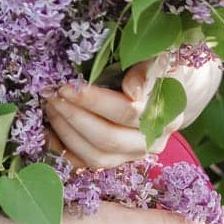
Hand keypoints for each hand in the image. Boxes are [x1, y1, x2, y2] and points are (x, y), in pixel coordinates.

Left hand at [43, 57, 222, 170]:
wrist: (176, 86)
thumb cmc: (164, 64)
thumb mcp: (163, 58)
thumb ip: (149, 70)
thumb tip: (132, 91)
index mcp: (166, 113)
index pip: (128, 112)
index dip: (95, 101)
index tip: (68, 85)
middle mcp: (152, 140)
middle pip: (108, 138)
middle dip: (74, 116)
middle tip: (52, 94)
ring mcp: (134, 154)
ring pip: (97, 157)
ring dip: (67, 132)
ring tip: (50, 106)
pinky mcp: (118, 161)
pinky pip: (86, 165)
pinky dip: (65, 151)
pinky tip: (48, 131)